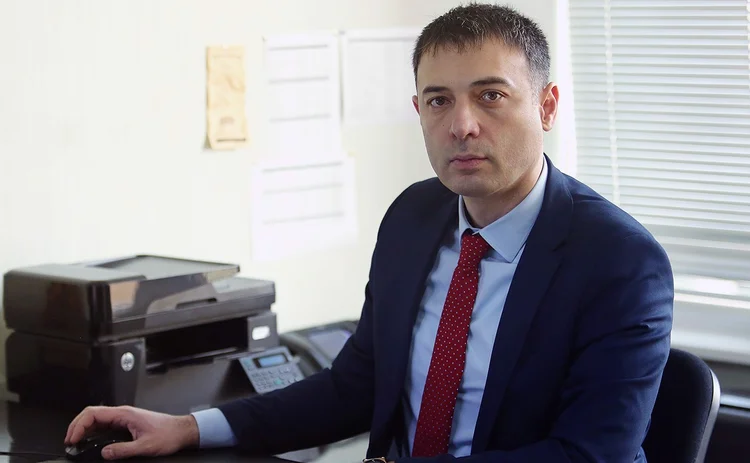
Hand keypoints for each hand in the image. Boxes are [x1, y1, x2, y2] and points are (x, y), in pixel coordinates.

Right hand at [64, 405, 199, 459]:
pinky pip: (105, 425)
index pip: (94, 413)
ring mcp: (124, 418)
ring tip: (75, 442)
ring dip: (84, 428)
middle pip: (92, 414)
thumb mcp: (145, 446)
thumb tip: (105, 453)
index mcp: (125, 414)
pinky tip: (89, 441)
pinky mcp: (126, 423)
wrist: (181, 431)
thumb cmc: (168, 434)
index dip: (79, 425)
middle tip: (69, 442)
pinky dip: (93, 432)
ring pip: (97, 419)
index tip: (73, 439)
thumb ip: (123, 450)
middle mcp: (123, 413)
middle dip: (77, 426)